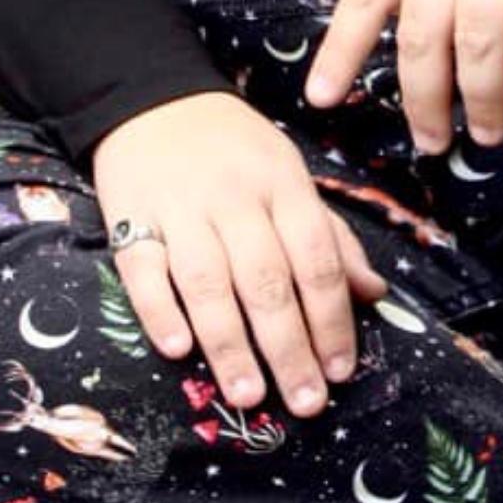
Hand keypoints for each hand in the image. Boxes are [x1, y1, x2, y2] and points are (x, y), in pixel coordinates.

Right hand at [90, 91, 389, 417]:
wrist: (152, 99)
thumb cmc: (234, 151)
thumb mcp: (290, 178)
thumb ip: (330, 238)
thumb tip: (374, 294)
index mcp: (285, 185)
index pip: (316, 259)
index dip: (332, 319)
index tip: (341, 371)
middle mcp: (236, 197)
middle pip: (267, 280)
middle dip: (288, 347)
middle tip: (304, 402)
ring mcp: (180, 207)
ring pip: (208, 281)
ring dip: (229, 343)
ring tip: (248, 394)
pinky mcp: (128, 217)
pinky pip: (143, 269)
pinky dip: (160, 310)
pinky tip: (178, 349)